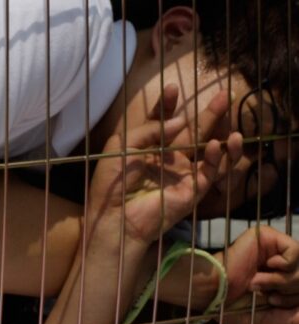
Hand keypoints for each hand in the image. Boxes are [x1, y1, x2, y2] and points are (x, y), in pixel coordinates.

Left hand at [88, 89, 236, 245]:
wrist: (114, 216)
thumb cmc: (111, 183)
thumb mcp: (122, 147)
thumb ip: (149, 130)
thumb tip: (181, 120)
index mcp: (148, 150)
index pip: (161, 123)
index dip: (167, 106)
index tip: (173, 88)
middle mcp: (168, 161)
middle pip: (192, 133)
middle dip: (207, 114)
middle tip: (222, 95)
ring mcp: (182, 176)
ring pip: (210, 152)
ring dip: (222, 133)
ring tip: (230, 116)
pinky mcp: (193, 191)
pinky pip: (211, 172)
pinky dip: (219, 158)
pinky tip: (219, 143)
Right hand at [221, 226, 298, 323]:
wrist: (212, 294)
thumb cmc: (234, 307)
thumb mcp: (271, 318)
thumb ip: (296, 317)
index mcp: (279, 277)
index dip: (295, 297)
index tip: (273, 302)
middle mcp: (278, 260)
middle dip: (292, 292)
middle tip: (269, 296)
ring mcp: (273, 247)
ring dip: (285, 281)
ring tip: (259, 284)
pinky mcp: (267, 236)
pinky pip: (294, 251)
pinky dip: (284, 266)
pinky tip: (265, 268)